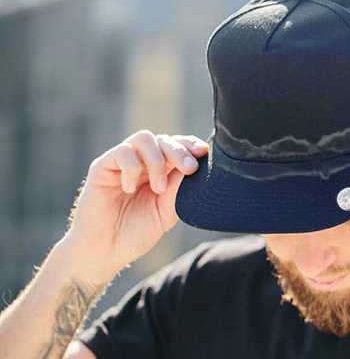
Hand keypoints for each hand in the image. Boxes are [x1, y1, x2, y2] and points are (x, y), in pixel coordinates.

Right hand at [59, 131, 207, 282]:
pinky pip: (122, 152)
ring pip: (144, 139)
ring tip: (159, 188)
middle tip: (190, 168)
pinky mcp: (102, 167)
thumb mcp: (165, 213)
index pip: (176, 147)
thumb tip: (194, 167)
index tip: (204, 153)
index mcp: (159, 172)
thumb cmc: (134, 234)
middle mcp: (141, 164)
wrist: (103, 252)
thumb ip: (178, 190)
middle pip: (164, 140)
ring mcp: (121, 163)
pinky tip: (130, 189)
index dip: (190, 145)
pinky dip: (132, 168)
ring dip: (157, 160)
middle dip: (180, 151)